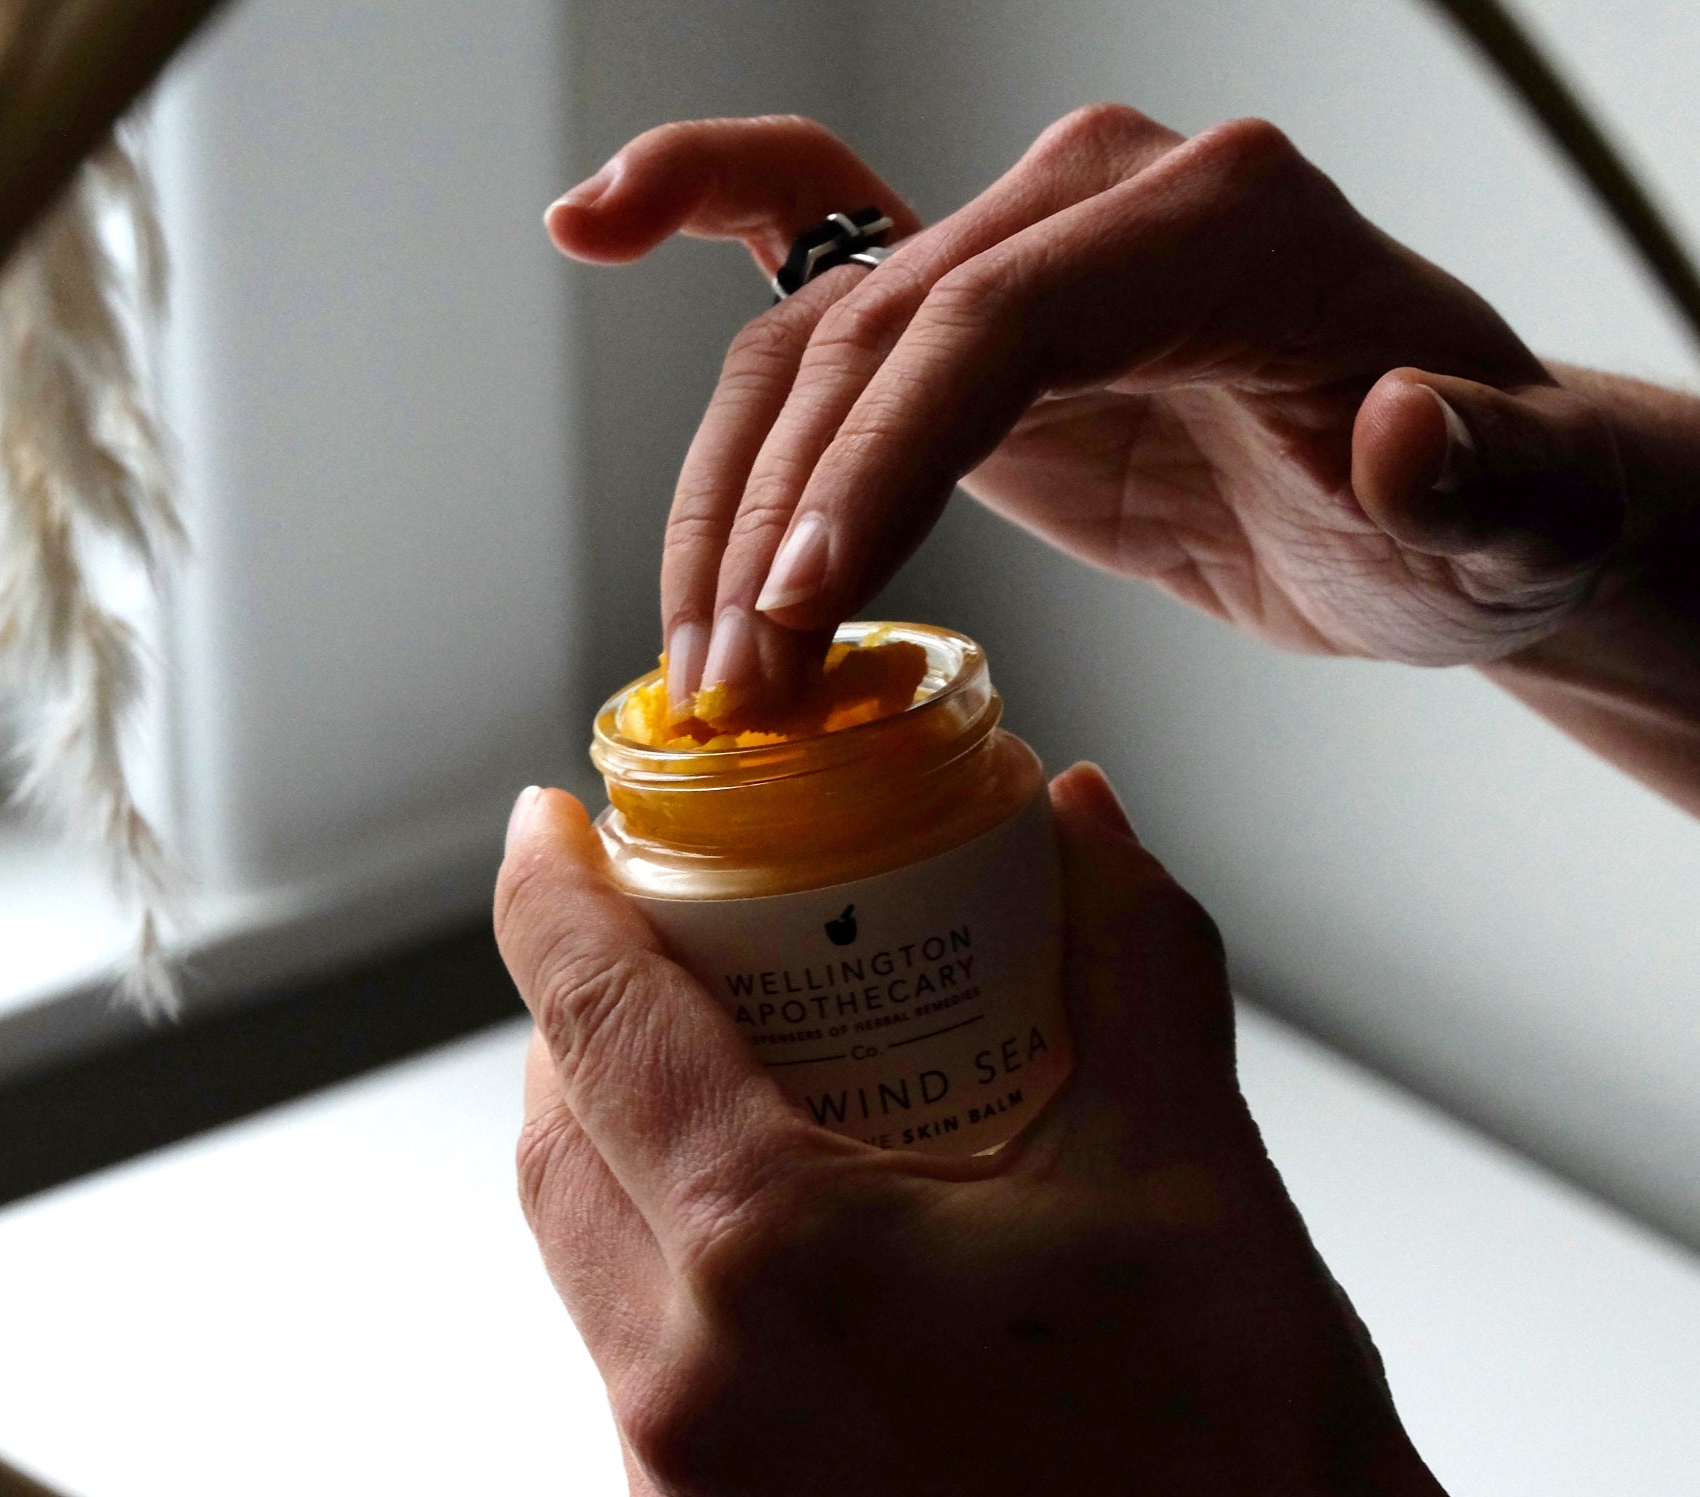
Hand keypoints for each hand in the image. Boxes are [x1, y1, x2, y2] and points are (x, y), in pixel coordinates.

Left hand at [494, 766, 1699, 1496]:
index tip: (541, 829)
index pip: (601, 1024)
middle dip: (576, 1035)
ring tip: (713, 1111)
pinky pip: (643, 1407)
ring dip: (617, 1174)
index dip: (549, 904)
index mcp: (778, 1259)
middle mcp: (691, 1395)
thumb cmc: (1243, 1420)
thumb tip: (1079, 807)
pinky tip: (769, 1285)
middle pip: (559, 1153)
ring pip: (587, 1285)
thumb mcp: (1183, 1148)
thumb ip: (1124, 946)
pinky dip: (673, 1313)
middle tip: (652, 965)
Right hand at [545, 108, 1629, 712]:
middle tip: (735, 693)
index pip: (994, 322)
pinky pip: (807, 214)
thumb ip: (1480, 481)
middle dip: (777, 523)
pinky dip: (697, 206)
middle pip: (871, 338)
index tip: (802, 611)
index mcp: (1218, 222)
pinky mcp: (969, 308)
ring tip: (703, 662)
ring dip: (727, 498)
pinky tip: (590, 229)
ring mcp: (1017, 242)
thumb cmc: (1468, 512)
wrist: (1429, 507)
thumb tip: (1403, 433)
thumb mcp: (1509, 520)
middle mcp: (1096, 199)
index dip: (877, 465)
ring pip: (810, 337)